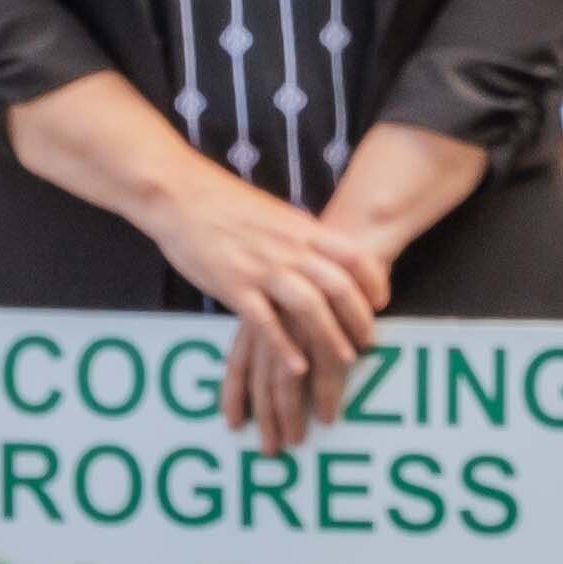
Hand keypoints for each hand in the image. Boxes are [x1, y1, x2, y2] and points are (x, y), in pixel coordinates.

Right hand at [156, 177, 386, 433]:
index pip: (353, 255)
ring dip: (331, 337)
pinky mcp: (234, 287)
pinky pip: (266, 323)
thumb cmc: (224, 203)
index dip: (373, 280)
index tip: (381, 302)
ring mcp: (262, 269)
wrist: (181, 195)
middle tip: (369, 342)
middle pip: (338, 286)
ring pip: (309, 308)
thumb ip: (299, 235)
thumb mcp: (275, 213)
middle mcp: (289, 249)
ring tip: (345, 360)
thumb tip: (320, 253)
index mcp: (302, 229)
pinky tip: (298, 368)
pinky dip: (285, 348)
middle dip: (359, 318)